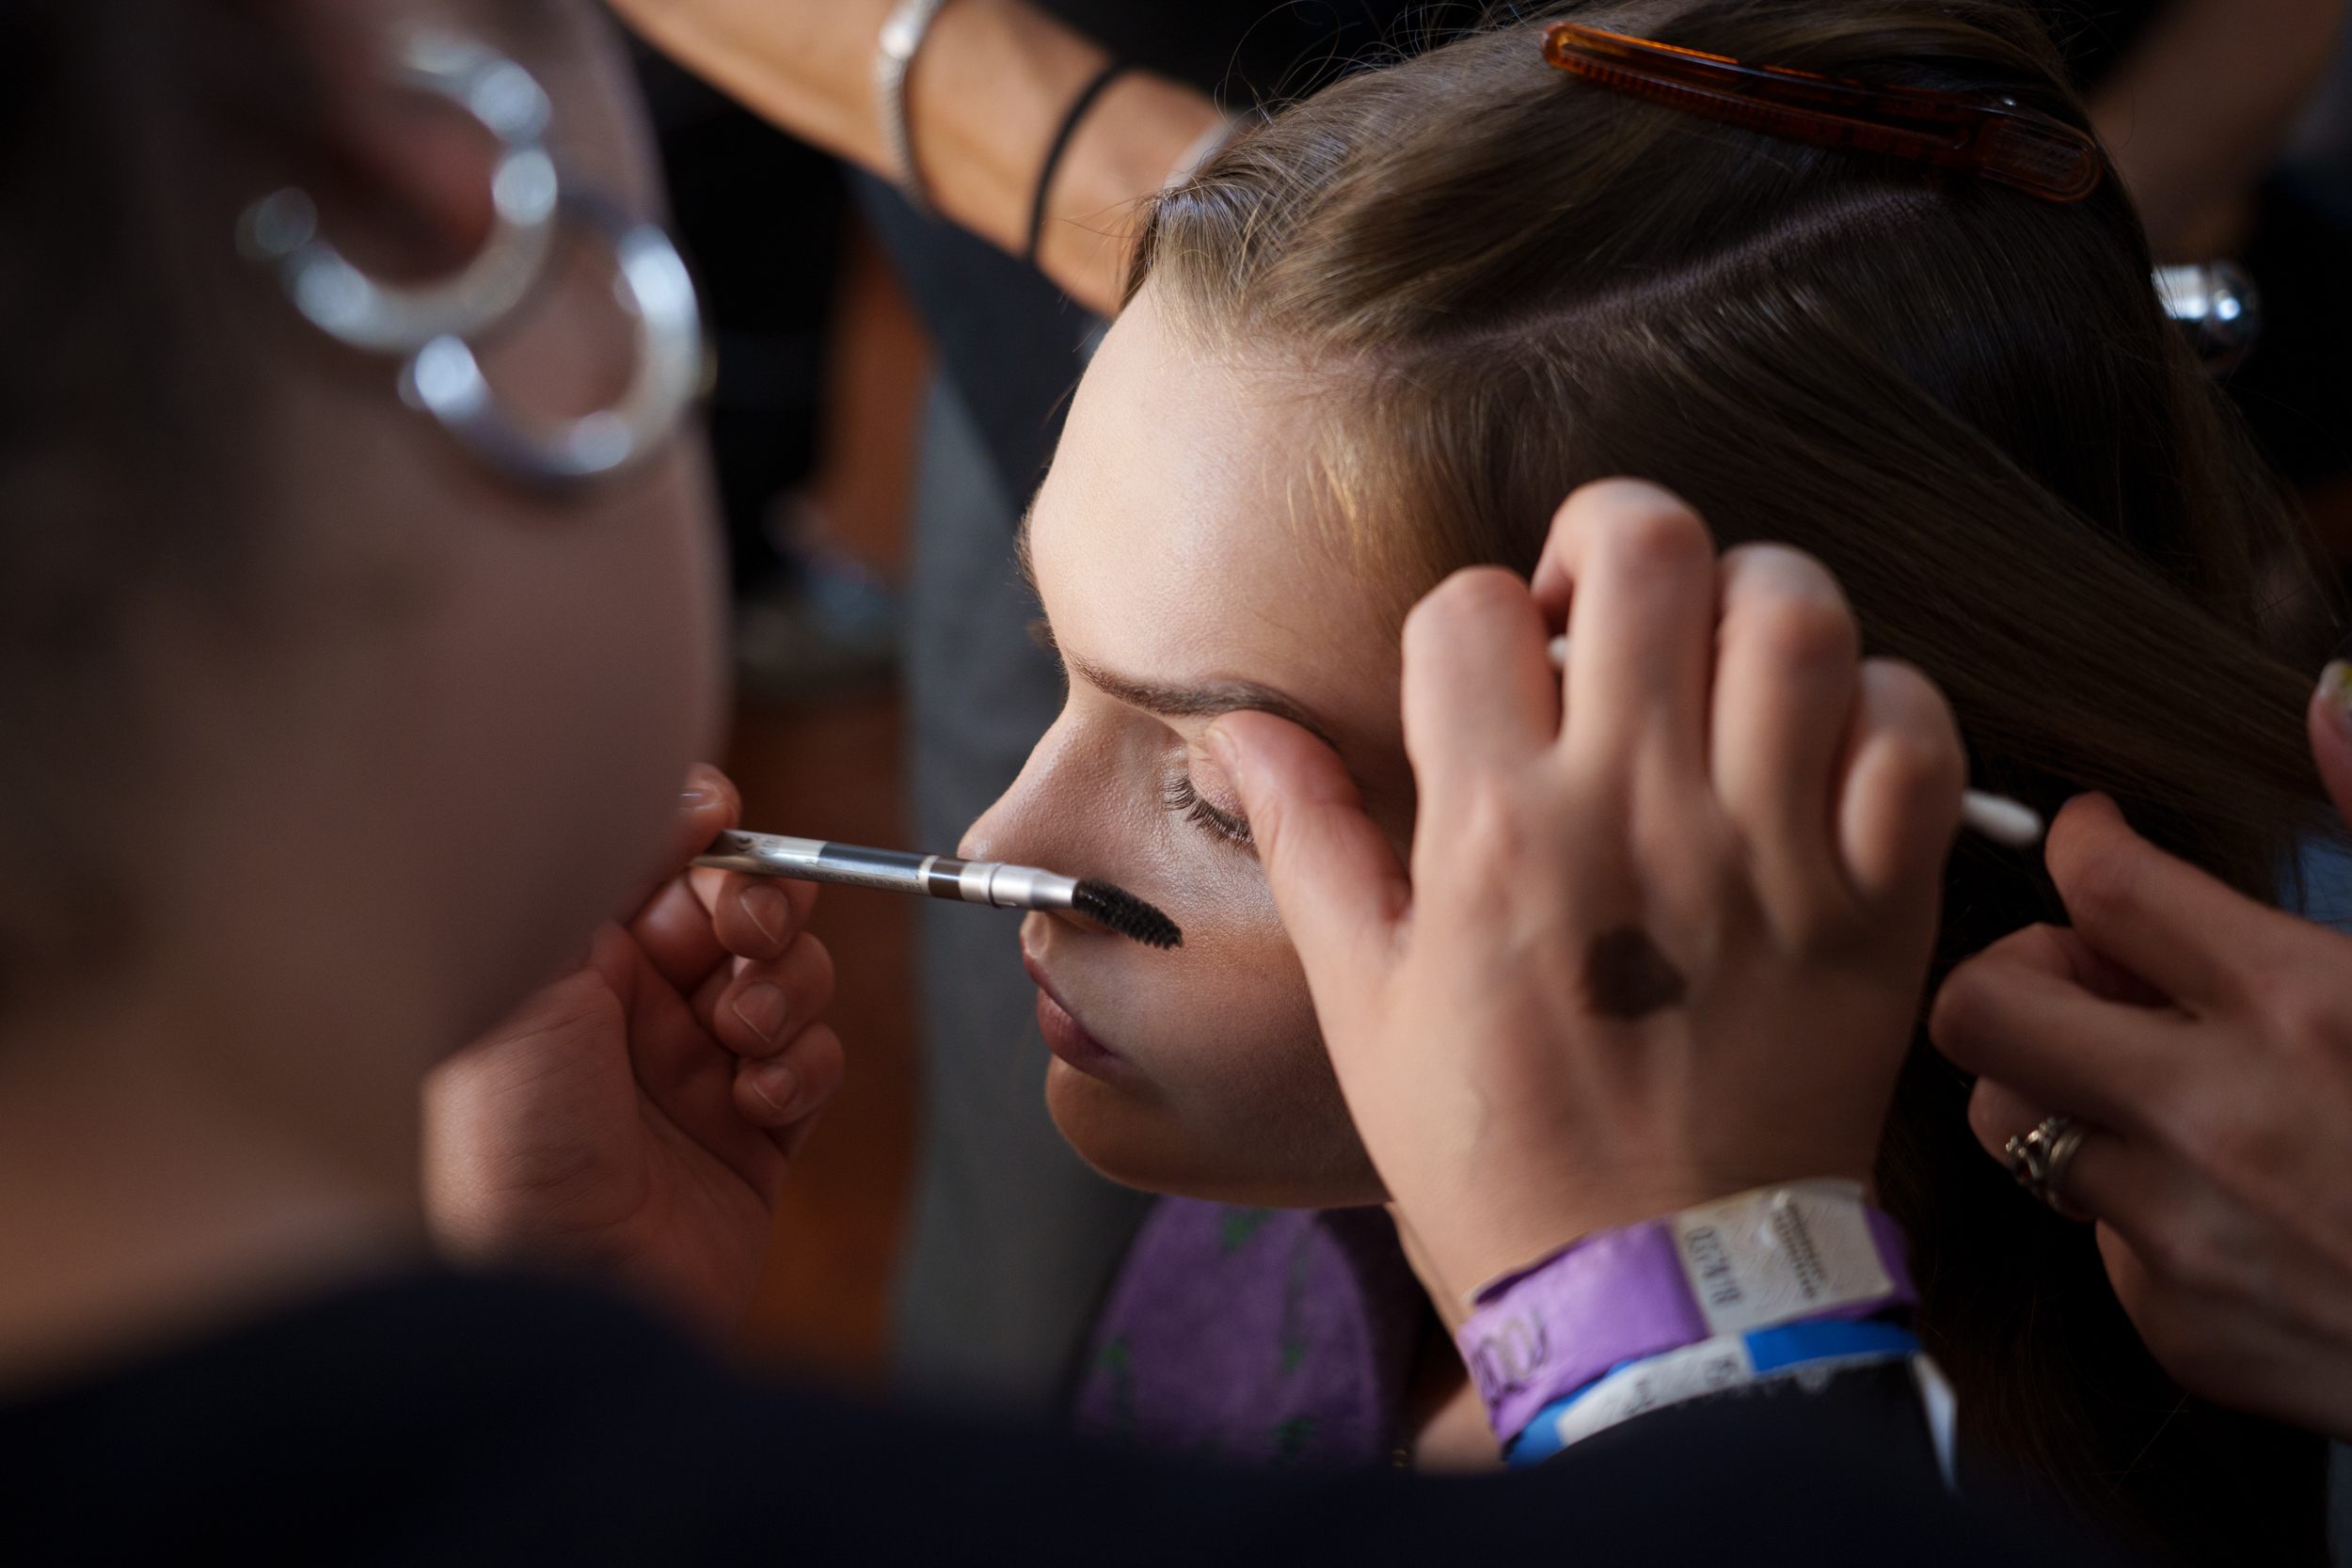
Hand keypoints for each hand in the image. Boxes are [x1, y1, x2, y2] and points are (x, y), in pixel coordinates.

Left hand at [423, 765, 843, 1332]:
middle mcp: (634, 1007)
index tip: (717, 825)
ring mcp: (698, 1070)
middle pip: (742, 904)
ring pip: (790, 976)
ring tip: (737, 1039)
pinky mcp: (756, 1135)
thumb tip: (682, 792)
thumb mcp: (532, 974)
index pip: (659, 855)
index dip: (703, 832)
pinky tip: (753, 1101)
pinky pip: (815, 1063)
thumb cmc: (516, 1143)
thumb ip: (602, 869)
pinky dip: (799, 1070)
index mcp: (571, 957)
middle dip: (760, 906)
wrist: (556, 1294)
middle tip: (740, 936)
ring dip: (783, 991)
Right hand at [1208, 480, 1964, 1299]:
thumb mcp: (1362, 1001)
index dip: (1472, 618)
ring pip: (1795, 610)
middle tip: (1607, 615)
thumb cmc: (1493, 1149)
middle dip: (1615, 541)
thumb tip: (1243, 727)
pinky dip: (1879, 706)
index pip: (1471, 607)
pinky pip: (1915, 728)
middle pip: (1652, 545)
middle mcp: (1635, 812)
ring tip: (1719, 666)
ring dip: (1751, 602)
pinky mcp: (1877, 902)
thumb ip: (1310, 840)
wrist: (1656, 1294)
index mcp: (1492, 830)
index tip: (1489, 677)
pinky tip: (1821, 750)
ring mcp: (1770, 850)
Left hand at [1931, 664, 2351, 1436]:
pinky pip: (2092, 1239)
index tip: (2101, 845)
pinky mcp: (2182, 1329)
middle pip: (1981, 1008)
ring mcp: (2187, 1233)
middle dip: (2019, 973)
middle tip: (2095, 975)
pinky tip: (2230, 1198)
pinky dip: (2138, 1206)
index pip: (2098, 882)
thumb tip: (2329, 697)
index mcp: (2306, 1007)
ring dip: (2064, 1090)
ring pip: (2015, 1126)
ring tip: (2157, 1084)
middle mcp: (2218, 1118)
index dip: (2086, 844)